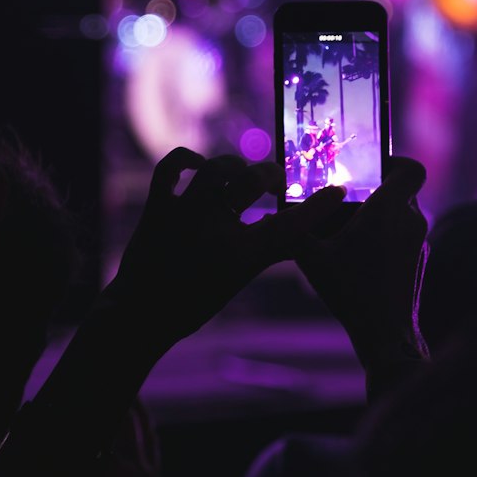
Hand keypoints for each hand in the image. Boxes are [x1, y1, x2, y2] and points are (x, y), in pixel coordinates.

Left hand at [103, 148, 345, 351]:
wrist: (138, 317)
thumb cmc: (192, 303)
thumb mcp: (239, 279)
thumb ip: (268, 251)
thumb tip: (299, 234)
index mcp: (240, 254)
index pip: (291, 224)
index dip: (318, 206)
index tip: (337, 191)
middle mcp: (212, 227)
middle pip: (255, 182)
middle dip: (272, 176)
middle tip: (278, 182)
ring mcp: (182, 213)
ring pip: (217, 168)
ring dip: (237, 167)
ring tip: (244, 175)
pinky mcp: (157, 207)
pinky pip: (170, 169)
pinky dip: (185, 160)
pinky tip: (199, 164)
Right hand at [294, 156, 429, 377]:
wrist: (386, 334)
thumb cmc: (350, 292)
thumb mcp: (312, 258)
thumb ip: (298, 228)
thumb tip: (285, 210)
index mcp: (388, 211)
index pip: (411, 168)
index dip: (395, 161)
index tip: (371, 167)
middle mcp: (411, 220)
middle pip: (402, 189)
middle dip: (377, 189)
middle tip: (350, 197)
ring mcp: (420, 241)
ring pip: (404, 212)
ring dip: (382, 214)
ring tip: (352, 229)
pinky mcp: (420, 258)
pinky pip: (406, 233)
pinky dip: (388, 234)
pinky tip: (363, 253)